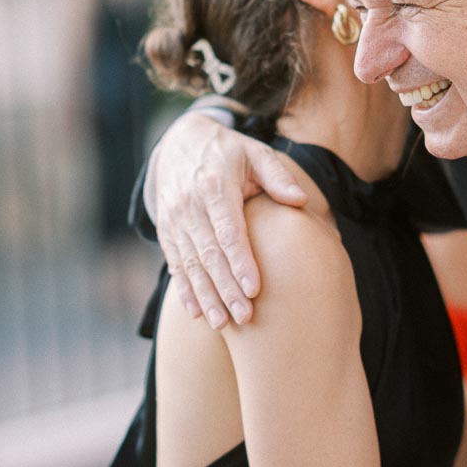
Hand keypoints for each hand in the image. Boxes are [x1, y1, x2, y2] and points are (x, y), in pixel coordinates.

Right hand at [154, 114, 306, 325]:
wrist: (180, 142)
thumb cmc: (229, 152)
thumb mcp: (255, 153)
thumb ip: (278, 176)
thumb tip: (300, 200)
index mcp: (214, 186)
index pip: (228, 230)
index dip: (240, 261)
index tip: (254, 289)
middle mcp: (189, 205)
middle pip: (209, 255)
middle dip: (225, 289)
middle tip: (245, 318)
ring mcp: (174, 220)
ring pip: (191, 264)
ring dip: (205, 296)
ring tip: (222, 324)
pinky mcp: (166, 230)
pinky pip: (176, 263)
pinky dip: (185, 289)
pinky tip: (197, 313)